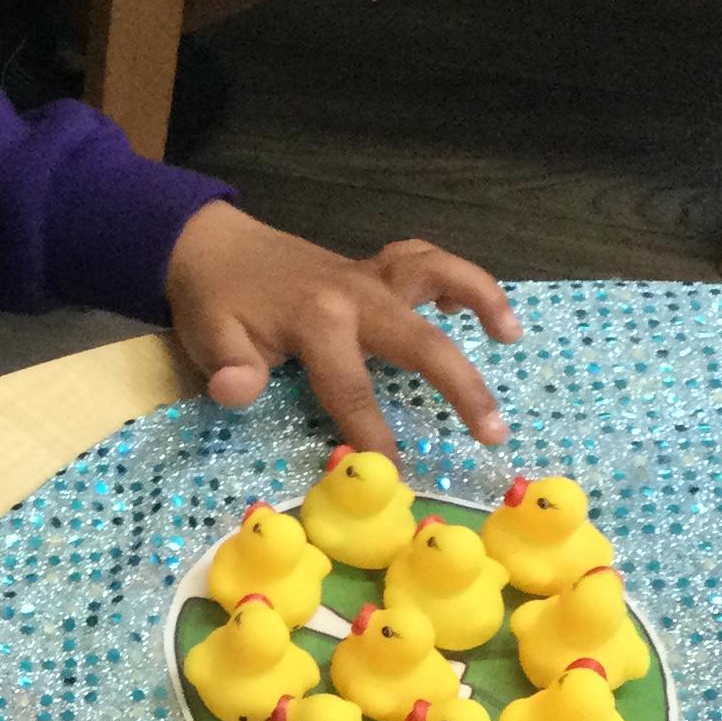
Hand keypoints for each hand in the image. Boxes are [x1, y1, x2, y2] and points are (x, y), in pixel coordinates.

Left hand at [164, 203, 520, 454]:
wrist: (211, 244)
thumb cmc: (214, 301)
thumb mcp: (209, 338)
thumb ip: (230, 368)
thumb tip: (238, 391)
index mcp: (316, 321)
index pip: (352, 391)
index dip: (372, 437)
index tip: (394, 476)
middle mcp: (355, 294)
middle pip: (421, 341)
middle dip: (460, 388)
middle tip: (494, 433)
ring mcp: (368, 277)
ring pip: (438, 275)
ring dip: (481, 299)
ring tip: (512, 336)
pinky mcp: (373, 269)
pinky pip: (425, 262)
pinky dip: (458, 278)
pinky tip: (479, 309)